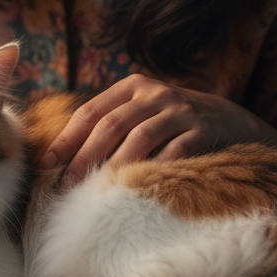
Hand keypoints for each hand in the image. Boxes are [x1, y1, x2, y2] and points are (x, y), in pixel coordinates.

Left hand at [42, 73, 275, 188]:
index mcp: (131, 87)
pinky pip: (175, 152)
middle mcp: (154, 93)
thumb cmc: (171, 122)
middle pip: (110, 125)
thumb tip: (65, 157)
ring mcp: (180, 111)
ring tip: (96, 189)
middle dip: (85, 156)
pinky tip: (138, 188)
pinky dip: (155, 169)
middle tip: (67, 184)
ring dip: (114, 166)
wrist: (229, 119)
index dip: (67, 138)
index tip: (48, 163)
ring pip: (139, 138)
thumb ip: (111, 123)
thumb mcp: (142, 111)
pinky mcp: (203, 130)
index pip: (91, 111)